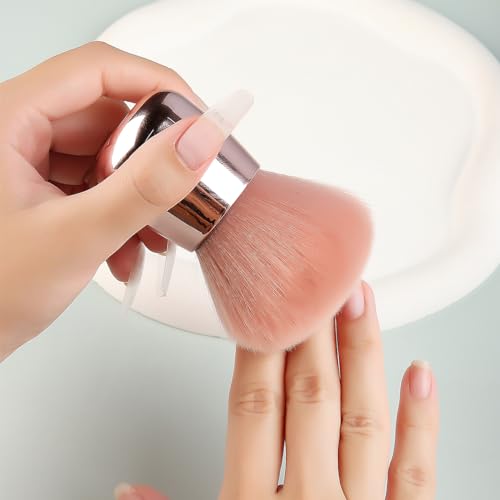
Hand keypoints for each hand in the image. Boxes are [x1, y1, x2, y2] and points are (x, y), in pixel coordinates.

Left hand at [0, 42, 212, 359]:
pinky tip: (125, 250)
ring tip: (147, 237)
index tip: (194, 118)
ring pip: (107, 156)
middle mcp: (17, 133)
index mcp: (7, 120)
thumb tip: (196, 143)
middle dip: (148, 164)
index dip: (155, 85)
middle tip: (171, 194)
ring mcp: (29, 163)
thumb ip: (143, 188)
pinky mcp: (42, 189)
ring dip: (137, 198)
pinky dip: (120, 214)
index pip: (97, 70)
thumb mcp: (76, 237)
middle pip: (107, 118)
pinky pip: (96, 184)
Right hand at [114, 282, 438, 499]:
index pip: (253, 408)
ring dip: (362, 356)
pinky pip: (418, 473)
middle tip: (316, 279)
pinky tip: (421, 373)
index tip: (264, 307)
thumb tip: (127, 491)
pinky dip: (422, 420)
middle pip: (310, 399)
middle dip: (312, 334)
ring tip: (360, 303)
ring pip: (364, 419)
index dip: (258, 351)